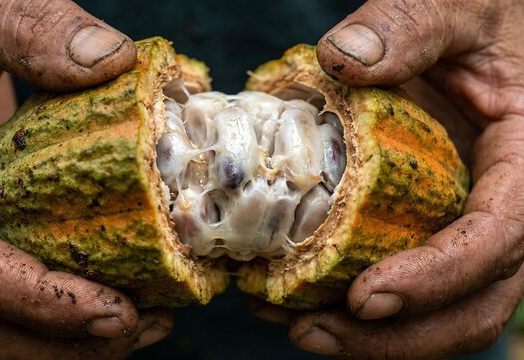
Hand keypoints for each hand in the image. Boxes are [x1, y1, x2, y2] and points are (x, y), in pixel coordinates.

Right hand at [0, 0, 170, 357]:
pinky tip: (115, 289)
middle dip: (61, 343)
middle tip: (145, 326)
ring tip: (145, 324)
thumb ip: (27, 27)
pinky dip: (55, 309)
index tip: (119, 312)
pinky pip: (1, 289)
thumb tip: (112, 60)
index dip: (44, 302)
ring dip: (63, 341)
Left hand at [252, 0, 523, 357]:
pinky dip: (365, 309)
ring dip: (376, 338)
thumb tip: (342, 60)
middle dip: (398, 337)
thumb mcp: (460, 6)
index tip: (364, 297)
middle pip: (475, 304)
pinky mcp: (443, 224)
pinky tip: (302, 300)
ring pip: (448, 311)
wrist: (488, 36)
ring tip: (297, 328)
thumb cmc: (490, 17)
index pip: (498, 240)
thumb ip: (410, 26)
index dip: (435, 278)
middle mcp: (514, 209)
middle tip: (313, 333)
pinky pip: (418, 283)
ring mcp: (478, 224)